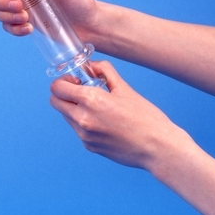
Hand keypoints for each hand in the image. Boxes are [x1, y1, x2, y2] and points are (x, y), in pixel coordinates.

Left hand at [49, 61, 188, 171]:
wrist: (159, 149)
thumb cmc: (146, 118)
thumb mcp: (125, 89)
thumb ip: (105, 72)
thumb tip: (92, 65)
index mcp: (91, 100)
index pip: (56, 88)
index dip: (63, 82)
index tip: (75, 80)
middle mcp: (82, 118)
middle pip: (55, 102)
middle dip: (64, 94)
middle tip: (81, 91)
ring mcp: (84, 135)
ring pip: (65, 116)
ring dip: (73, 108)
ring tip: (97, 108)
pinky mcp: (89, 146)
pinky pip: (77, 130)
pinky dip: (84, 123)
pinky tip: (104, 123)